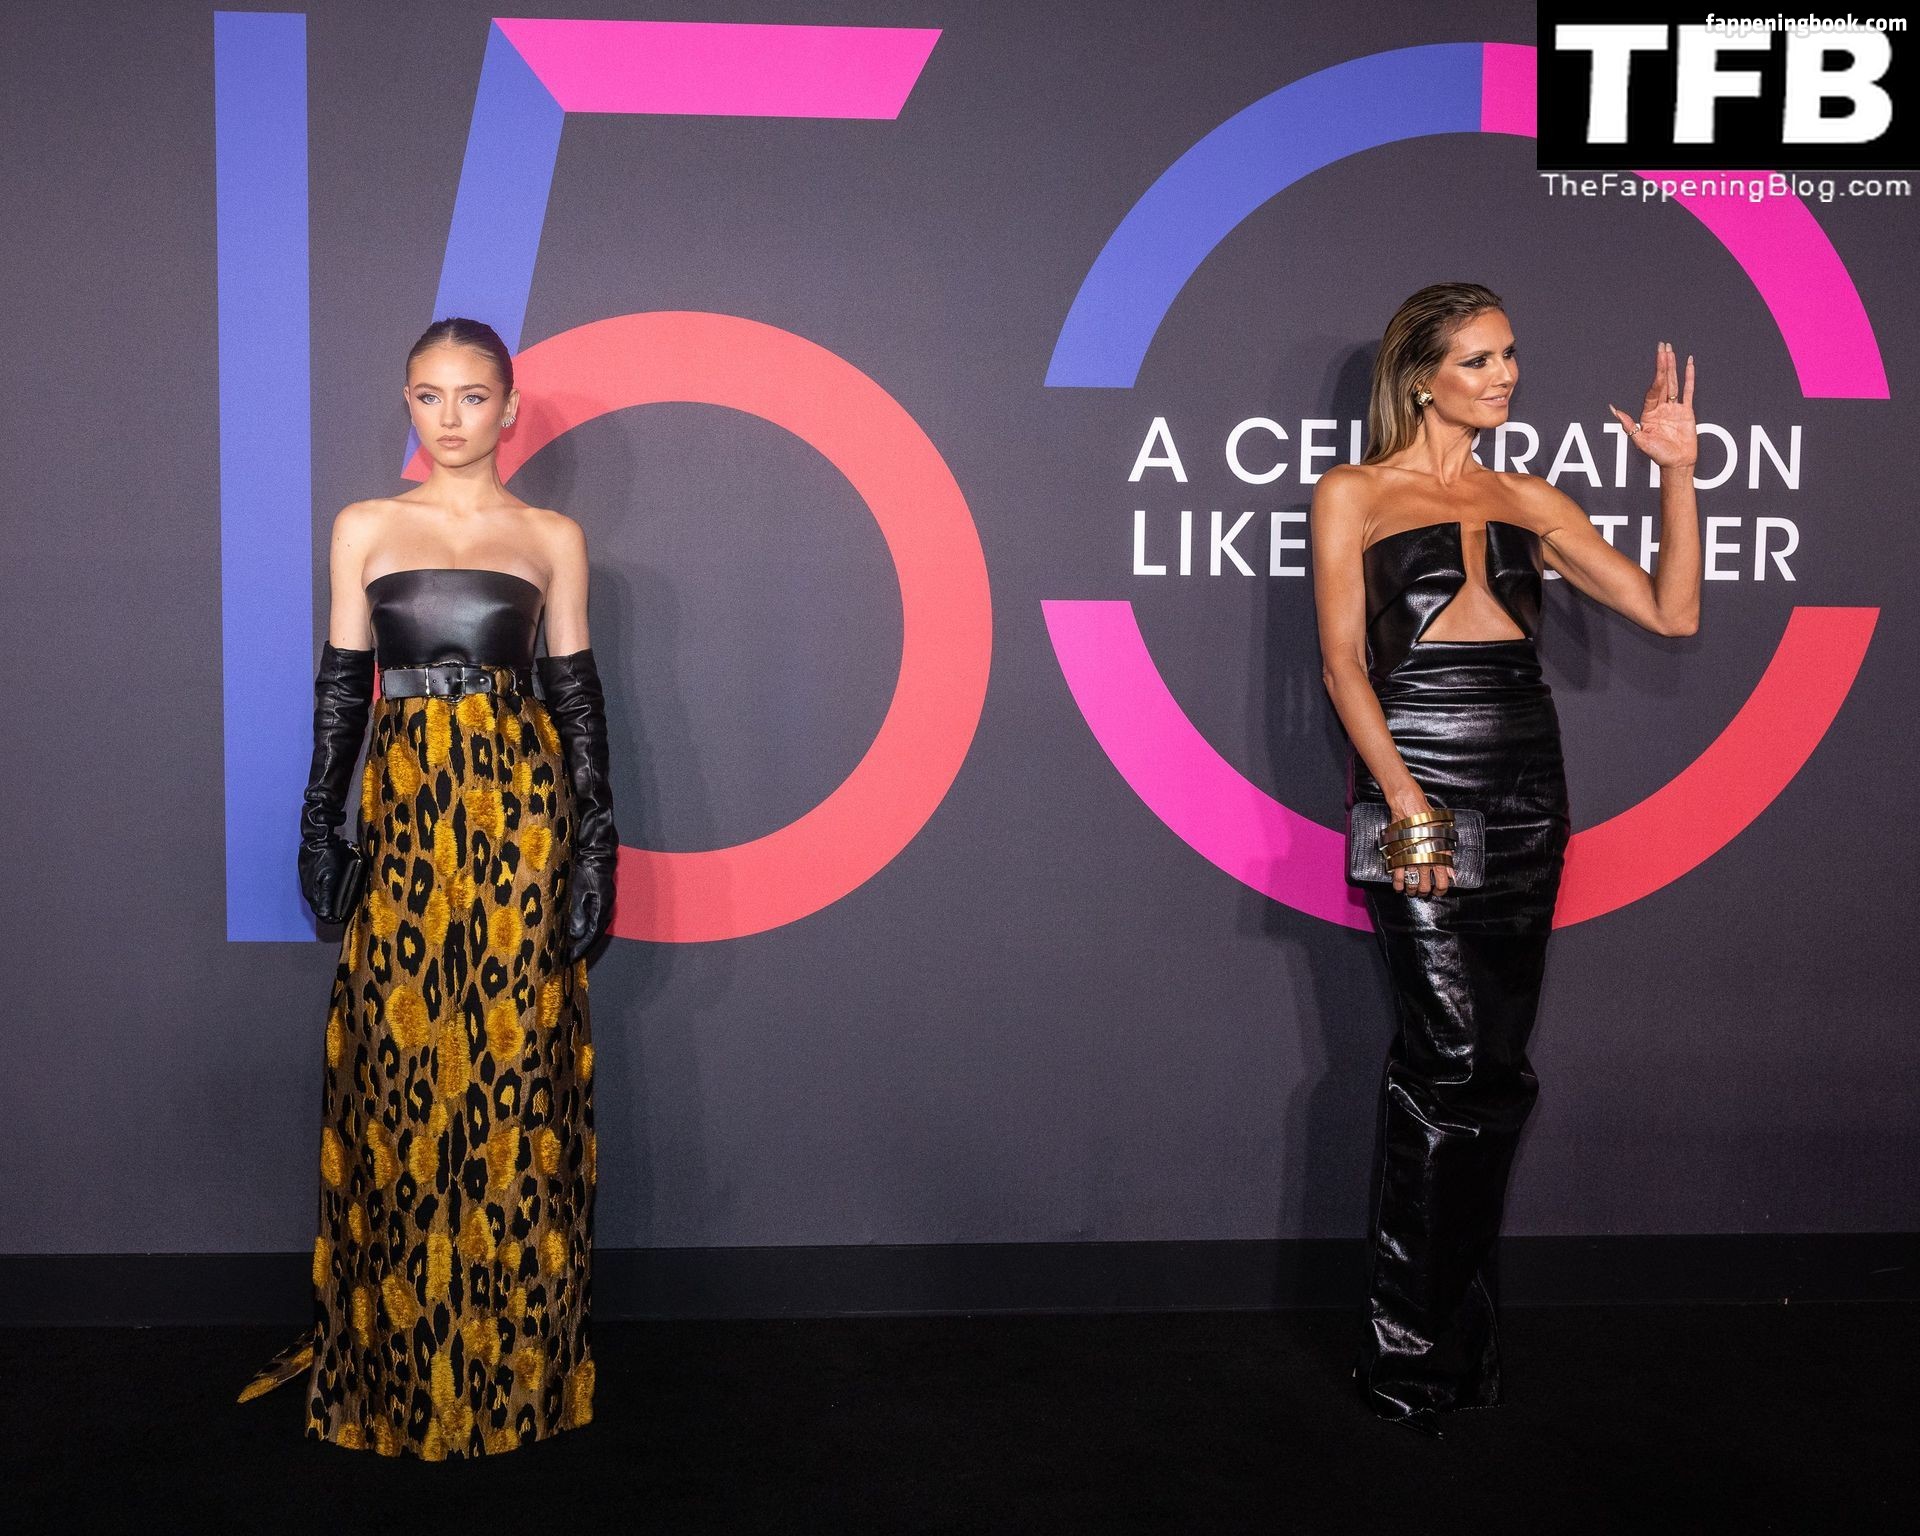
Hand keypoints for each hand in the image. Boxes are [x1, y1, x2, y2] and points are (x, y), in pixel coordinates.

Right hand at [298, 833, 362, 924]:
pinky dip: (331, 893)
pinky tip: (339, 889)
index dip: (334, 918)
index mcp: (313, 894)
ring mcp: (310, 884)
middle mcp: (310, 892)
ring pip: (322, 900)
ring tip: (346, 900)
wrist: (317, 838)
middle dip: (335, 911)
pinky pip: (322, 891)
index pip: (323, 915)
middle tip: (349, 909)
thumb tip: (326, 916)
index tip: (346, 917)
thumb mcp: (329, 877)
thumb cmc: (325, 856)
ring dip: (333, 902)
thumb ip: (328, 896)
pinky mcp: (312, 878)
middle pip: (323, 909)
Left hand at [565, 858, 614, 963]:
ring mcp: (605, 904)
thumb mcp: (579, 891)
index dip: (582, 947)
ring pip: (596, 927)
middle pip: (596, 934)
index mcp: (602, 908)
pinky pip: (595, 919)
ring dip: (586, 939)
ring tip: (574, 948)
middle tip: (571, 957)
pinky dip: (587, 928)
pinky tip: (579, 931)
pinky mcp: (601, 900)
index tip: (571, 958)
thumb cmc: (587, 870)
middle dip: (584, 946)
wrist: (597, 854)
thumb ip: (578, 913)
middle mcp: (606, 909)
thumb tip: (576, 935)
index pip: (592, 934)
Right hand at [1385, 786, 1451, 898]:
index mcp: (1438, 857)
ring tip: (1412, 890)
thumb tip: (1451, 873)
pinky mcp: (1397, 856)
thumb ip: (1447, 856)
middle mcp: (1424, 861)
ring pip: (1411, 885)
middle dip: (1425, 891)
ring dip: (1412, 890)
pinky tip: (1399, 887)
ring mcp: (1410, 860)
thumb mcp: (1443, 836)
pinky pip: (1396, 877)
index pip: (1442, 883)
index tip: (1438, 891)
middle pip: (1425, 887)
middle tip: (1424, 890)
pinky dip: (1397, 885)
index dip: (1440, 890)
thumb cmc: (1428, 819)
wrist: (1410, 808)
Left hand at [1610, 341, 1696, 471]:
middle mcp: (1661, 407)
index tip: (1658, 361)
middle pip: (1663, 381)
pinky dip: (1689, 377)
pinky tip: (1689, 364)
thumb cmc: (1657, 454)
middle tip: (1663, 346)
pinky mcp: (1687, 411)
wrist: (1676, 463)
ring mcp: (1675, 408)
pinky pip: (1689, 391)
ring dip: (1673, 367)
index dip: (1657, 376)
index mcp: (1649, 413)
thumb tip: (1612, 409)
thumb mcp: (1639, 440)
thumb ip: (1628, 424)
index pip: (1653, 390)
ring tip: (1671, 351)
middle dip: (1663, 364)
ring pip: (1674, 383)